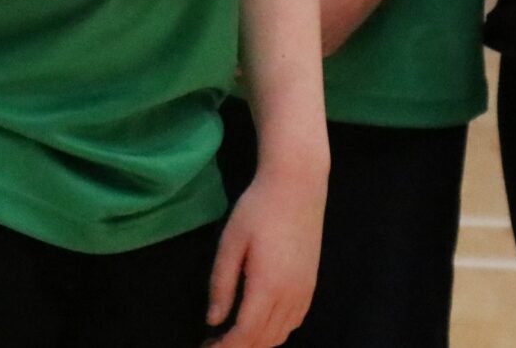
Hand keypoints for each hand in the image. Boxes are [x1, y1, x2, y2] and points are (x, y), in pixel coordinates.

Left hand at [206, 154, 326, 345]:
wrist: (297, 185)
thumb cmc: (258, 208)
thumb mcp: (230, 242)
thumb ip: (221, 284)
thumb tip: (213, 320)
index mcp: (267, 287)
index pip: (245, 335)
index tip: (205, 347)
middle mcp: (290, 296)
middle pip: (263, 341)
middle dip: (237, 347)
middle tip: (212, 342)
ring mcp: (304, 291)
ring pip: (280, 335)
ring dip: (256, 342)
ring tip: (231, 334)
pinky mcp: (310, 284)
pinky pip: (293, 322)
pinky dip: (275, 332)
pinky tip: (259, 322)